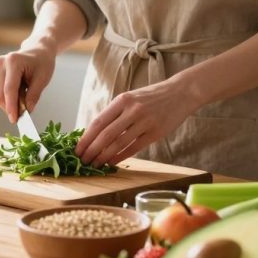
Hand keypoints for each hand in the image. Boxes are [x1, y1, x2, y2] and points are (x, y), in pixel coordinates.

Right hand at [0, 43, 56, 122]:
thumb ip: (33, 95)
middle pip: (0, 94)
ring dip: (8, 103)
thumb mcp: (43, 79)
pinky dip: (6, 98)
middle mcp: (0, 63)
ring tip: (24, 98)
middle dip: (10, 108)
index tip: (14, 120)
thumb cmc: (42, 63)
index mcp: (13, 61)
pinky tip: (18, 93)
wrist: (37, 51)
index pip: (9, 89)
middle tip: (22, 115)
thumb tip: (27, 111)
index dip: (11, 107)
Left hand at [75, 77, 196, 167]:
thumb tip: (94, 134)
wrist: (180, 92)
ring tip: (95, 164)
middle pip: (106, 135)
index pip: (98, 122)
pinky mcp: (155, 133)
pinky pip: (134, 148)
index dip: (86, 138)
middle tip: (82, 161)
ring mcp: (145, 122)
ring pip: (119, 143)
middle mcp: (132, 110)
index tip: (77, 149)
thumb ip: (115, 113)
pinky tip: (112, 163)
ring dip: (104, 156)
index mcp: (122, 100)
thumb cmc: (151, 97)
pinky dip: (120, 157)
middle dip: (91, 150)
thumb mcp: (130, 98)